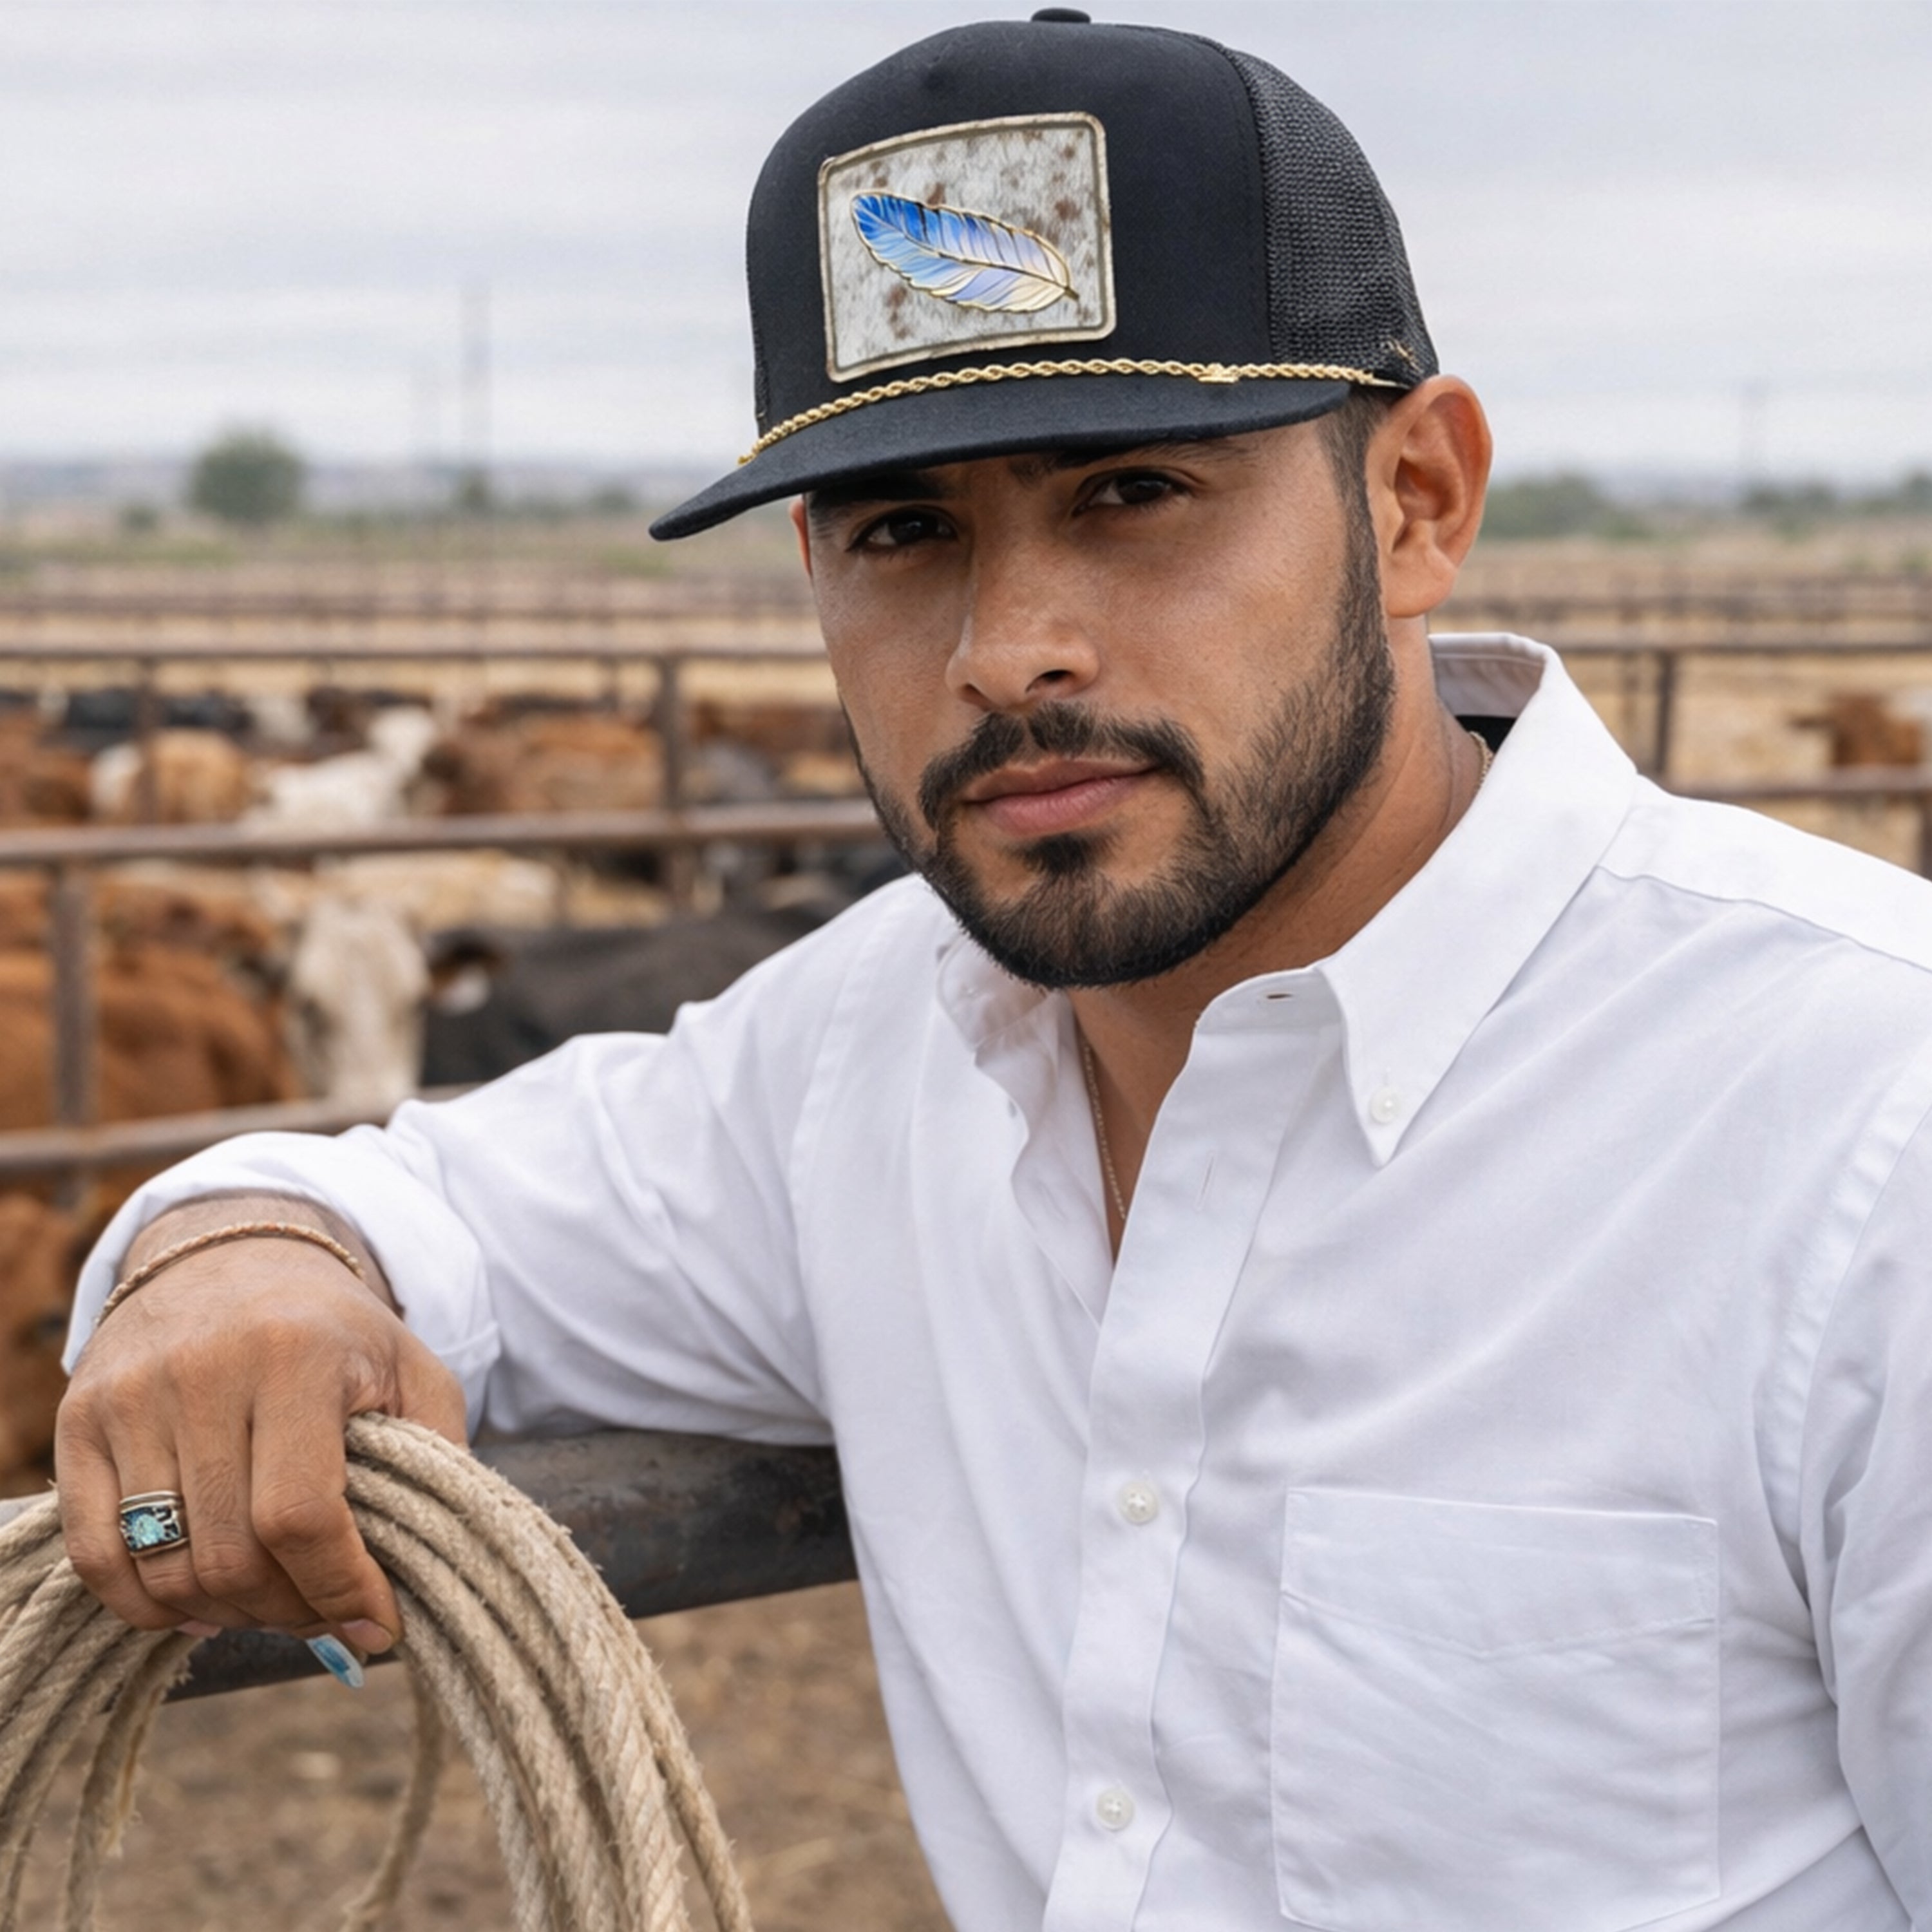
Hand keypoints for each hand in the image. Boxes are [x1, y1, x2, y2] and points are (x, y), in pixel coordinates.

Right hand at [56, 1224, 466, 1650]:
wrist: (234, 1256)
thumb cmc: (336, 1330)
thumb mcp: (410, 1370)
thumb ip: (437, 1456)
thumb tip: (429, 1569)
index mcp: (296, 1355)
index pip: (302, 1515)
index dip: (340, 1588)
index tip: (377, 1624)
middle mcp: (202, 1373)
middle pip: (232, 1554)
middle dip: (290, 1610)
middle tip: (326, 1614)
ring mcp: (130, 1398)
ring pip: (164, 1566)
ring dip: (225, 1614)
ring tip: (272, 1605)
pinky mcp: (79, 1421)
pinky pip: (94, 1553)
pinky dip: (145, 1603)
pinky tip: (197, 1605)